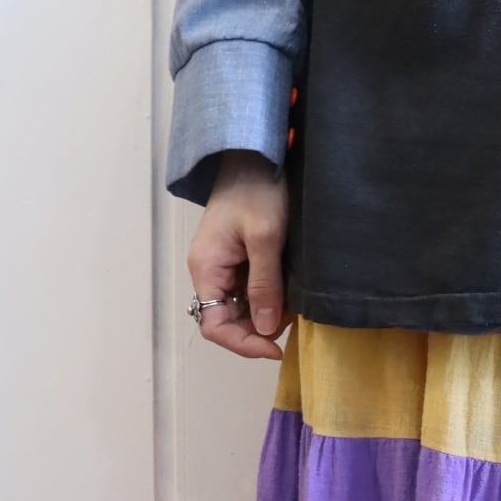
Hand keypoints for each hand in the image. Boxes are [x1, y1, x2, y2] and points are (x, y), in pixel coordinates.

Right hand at [188, 151, 290, 359]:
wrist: (255, 153)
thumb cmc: (257, 189)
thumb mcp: (266, 238)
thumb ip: (264, 285)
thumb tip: (264, 329)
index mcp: (206, 269)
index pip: (214, 326)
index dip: (243, 344)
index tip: (276, 346)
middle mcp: (210, 271)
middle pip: (227, 320)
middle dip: (259, 328)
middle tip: (292, 318)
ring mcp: (223, 265)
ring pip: (241, 307)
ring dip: (266, 312)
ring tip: (293, 303)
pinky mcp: (238, 257)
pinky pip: (249, 288)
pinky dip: (269, 295)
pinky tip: (289, 288)